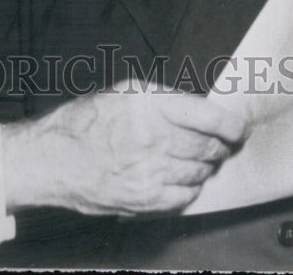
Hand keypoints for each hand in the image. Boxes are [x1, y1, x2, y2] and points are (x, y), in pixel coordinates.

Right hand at [0, 87, 246, 216]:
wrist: (53, 159)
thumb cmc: (85, 121)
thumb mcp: (124, 93)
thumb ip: (163, 100)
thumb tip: (198, 110)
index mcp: (150, 105)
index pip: (210, 118)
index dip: (232, 125)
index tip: (238, 129)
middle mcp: (154, 138)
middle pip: (209, 147)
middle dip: (220, 146)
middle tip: (220, 144)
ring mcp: (151, 173)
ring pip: (200, 172)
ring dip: (204, 166)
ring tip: (194, 159)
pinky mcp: (146, 200)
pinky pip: (186, 197)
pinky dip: (189, 188)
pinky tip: (177, 177)